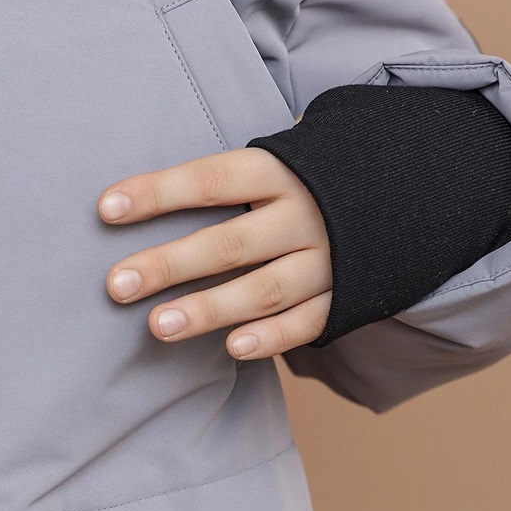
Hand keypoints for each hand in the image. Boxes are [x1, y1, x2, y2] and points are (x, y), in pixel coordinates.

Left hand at [97, 148, 331, 359]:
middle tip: (117, 285)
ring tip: (158, 327)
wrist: (403, 192)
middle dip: (170, 264)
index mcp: (281, 172)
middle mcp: (305, 216)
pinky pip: (306, 322)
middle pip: (229, 243)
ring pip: (263, 290)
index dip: (158, 193)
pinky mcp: (344, 298)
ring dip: (209, 309)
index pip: (210, 182)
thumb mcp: (278, 161)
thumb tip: (139, 197)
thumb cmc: (309, 181)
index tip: (106, 209)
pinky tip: (232, 349)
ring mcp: (327, 260)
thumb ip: (225, 182)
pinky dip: (271, 337)